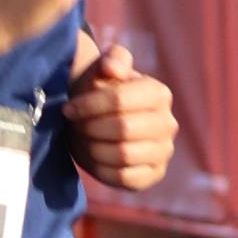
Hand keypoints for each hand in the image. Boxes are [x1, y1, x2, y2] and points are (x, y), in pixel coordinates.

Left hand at [62, 29, 176, 190]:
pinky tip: (94, 157)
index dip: (89, 106)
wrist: (97, 121)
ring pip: (123, 155)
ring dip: (94, 148)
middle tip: (77, 126)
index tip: (69, 109)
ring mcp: (164, 152)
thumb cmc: (99, 91)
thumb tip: (113, 68)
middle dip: (91, 128)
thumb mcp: (101, 68)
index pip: (120, 101)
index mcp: (159, 93)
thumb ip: (112, 58)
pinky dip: (102, 169)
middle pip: (122, 129)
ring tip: (85, 139)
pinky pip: (125, 179)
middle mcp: (168, 123)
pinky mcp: (153, 175)